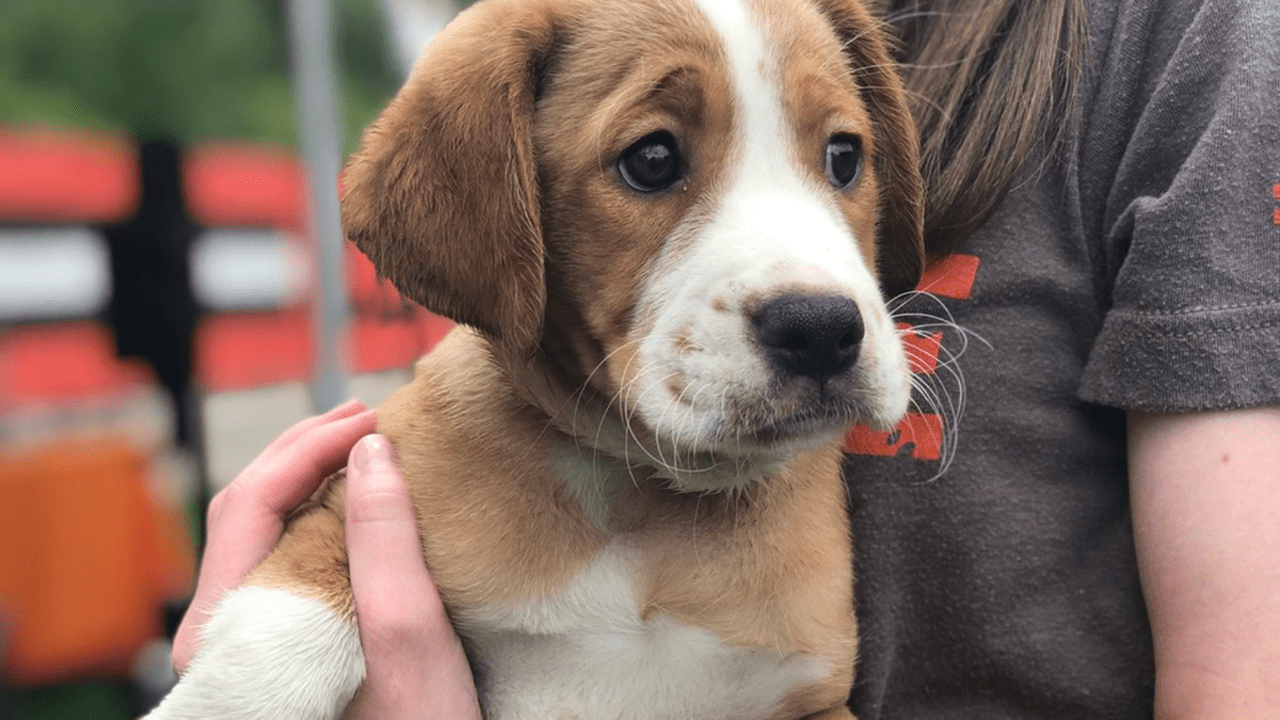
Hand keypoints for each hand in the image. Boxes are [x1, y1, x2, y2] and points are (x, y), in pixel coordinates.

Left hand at [171, 400, 480, 718]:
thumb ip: (384, 542)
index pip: (250, 504)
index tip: (374, 418)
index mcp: (232, 633)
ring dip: (316, 476)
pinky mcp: (283, 643)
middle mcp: (225, 634)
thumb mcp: (410, 639)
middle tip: (372, 413)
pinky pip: (289, 558)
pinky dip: (326, 512)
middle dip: (307, 449)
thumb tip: (372, 449)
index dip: (309, 447)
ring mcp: (251, 639)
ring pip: (267, 531)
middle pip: (249, 510)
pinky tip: (367, 498)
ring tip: (370, 442)